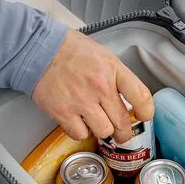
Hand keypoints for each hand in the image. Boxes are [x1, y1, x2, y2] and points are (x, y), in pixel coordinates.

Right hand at [32, 29, 153, 142]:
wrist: (38, 49)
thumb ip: (116, 76)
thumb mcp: (102, 55)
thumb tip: (129, 98)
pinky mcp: (63, 112)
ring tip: (96, 123)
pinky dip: (80, 131)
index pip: (140, 96)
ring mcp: (81, 101)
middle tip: (121, 133)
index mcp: (112, 69)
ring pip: (104, 131)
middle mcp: (99, 86)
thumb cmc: (68, 50)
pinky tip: (78, 121)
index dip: (146, 111)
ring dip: (101, 130)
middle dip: (124, 132)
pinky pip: (80, 134)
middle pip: (122, 122)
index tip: (144, 116)